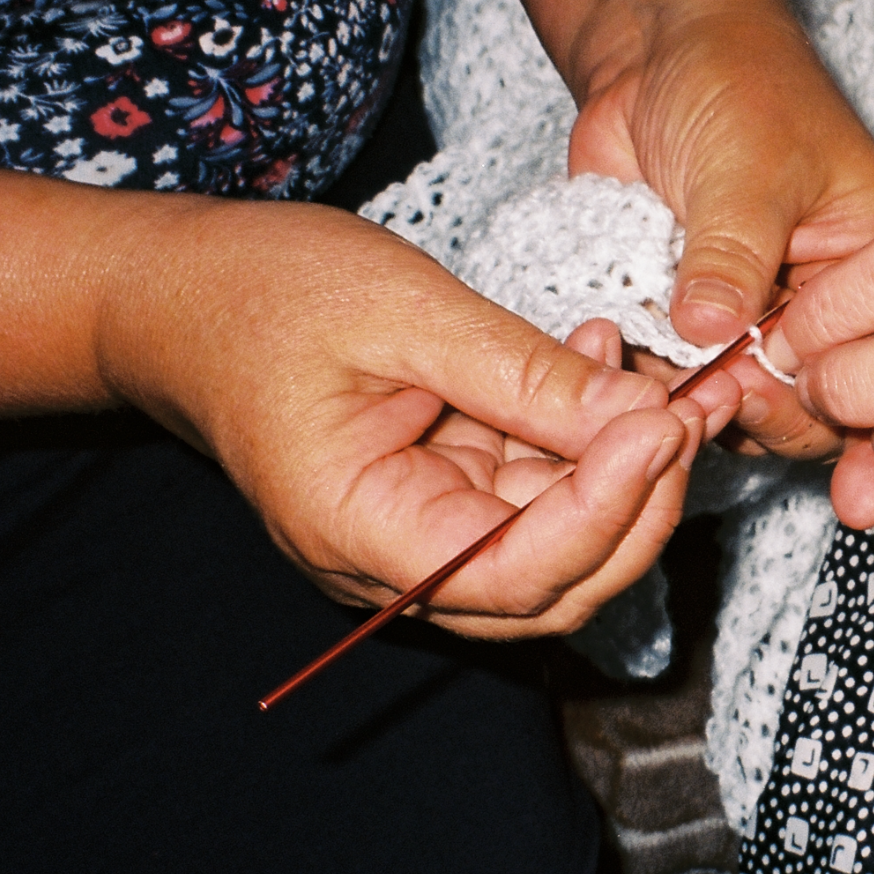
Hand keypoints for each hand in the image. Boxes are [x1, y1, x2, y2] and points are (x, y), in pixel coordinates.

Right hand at [98, 201, 743, 639]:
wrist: (180, 294)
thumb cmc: (262, 293)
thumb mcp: (405, 313)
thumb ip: (524, 376)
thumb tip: (641, 419)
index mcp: (359, 530)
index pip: (514, 572)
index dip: (605, 512)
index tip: (660, 427)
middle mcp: (392, 561)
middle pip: (552, 581)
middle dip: (637, 502)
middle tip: (693, 409)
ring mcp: (418, 537)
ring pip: (556, 543)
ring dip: (620, 470)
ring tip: (659, 378)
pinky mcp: (439, 500)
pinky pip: (531, 493)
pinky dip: (579, 441)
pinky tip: (601, 364)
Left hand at [569, 0, 873, 457]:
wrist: (656, 53)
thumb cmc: (736, 80)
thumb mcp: (746, 167)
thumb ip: (731, 254)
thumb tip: (708, 331)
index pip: (873, 362)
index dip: (826, 392)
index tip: (760, 384)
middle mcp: (825, 309)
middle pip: (807, 405)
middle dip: (755, 406)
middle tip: (704, 384)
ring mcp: (756, 324)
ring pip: (735, 402)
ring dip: (693, 398)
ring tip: (659, 374)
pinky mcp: (692, 326)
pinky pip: (673, 378)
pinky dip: (647, 378)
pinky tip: (623, 354)